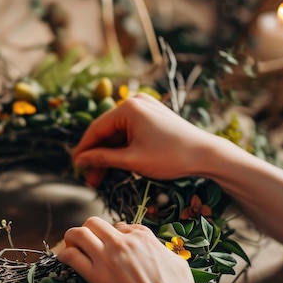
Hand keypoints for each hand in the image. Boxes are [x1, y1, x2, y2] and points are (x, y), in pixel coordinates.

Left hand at [57, 217, 196, 282]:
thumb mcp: (177, 263)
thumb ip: (160, 250)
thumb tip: (153, 248)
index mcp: (143, 237)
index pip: (121, 226)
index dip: (114, 234)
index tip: (111, 244)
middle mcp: (123, 243)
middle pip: (94, 223)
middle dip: (88, 230)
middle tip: (86, 241)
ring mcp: (107, 258)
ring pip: (79, 234)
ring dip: (72, 237)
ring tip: (70, 245)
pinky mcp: (96, 277)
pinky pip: (72, 257)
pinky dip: (64, 255)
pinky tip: (64, 260)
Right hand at [73, 94, 216, 186]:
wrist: (207, 155)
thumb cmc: (170, 157)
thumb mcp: (132, 160)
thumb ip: (102, 158)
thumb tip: (80, 161)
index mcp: (128, 108)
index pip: (96, 129)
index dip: (83, 150)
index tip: (75, 167)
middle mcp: (135, 103)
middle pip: (106, 132)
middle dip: (97, 156)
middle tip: (89, 178)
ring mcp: (145, 109)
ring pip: (118, 134)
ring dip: (108, 155)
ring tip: (100, 178)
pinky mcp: (153, 117)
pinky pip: (130, 133)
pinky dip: (122, 149)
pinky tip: (115, 165)